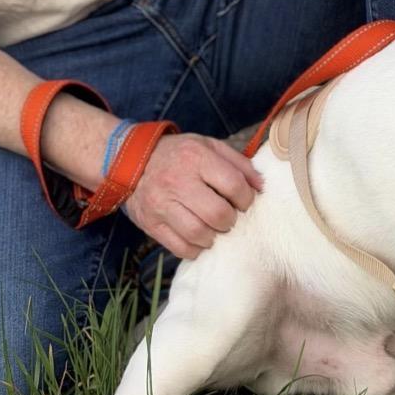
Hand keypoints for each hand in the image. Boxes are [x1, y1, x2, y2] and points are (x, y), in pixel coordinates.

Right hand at [122, 134, 262, 258]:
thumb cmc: (181, 154)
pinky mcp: (150, 223)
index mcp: (196, 158)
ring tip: (215, 229)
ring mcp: (161, 204)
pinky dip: (195, 249)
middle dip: (231, 221)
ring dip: (214, 237)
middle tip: (229, 218)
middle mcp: (177, 181)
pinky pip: (179, 247)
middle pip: (217, 214)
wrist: (134, 161)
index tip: (245, 202)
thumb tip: (261, 187)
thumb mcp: (210, 146)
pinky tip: (200, 239)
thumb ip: (239, 163)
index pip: (233, 185)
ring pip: (198, 233)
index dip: (246, 198)